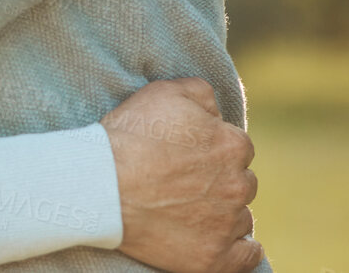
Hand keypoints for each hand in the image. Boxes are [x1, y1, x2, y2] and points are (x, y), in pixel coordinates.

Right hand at [105, 78, 263, 272]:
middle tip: (184, 182)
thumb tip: (217, 110)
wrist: (101, 185)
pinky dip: (240, 250)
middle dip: (220, 181)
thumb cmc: (129, 137)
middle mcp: (238, 185)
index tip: (189, 155)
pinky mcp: (215, 257)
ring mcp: (227, 224)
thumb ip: (201, 93)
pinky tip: (223, 241)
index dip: (212, 149)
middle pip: (241, 182)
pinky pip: (247, 256)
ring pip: (241, 217)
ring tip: (187, 210)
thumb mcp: (163, 92)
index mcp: (233, 144)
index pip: (237, 147)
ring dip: (223, 213)